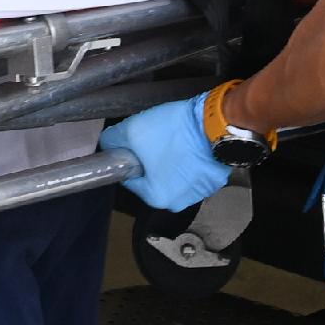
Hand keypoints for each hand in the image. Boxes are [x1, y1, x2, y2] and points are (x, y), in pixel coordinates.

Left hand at [105, 96, 228, 212]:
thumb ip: (112, 141)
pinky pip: (192, 172)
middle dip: (150, 160)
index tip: (137, 145)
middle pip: (152, 179)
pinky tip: (188, 143)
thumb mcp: (132, 131)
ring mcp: (199, 193)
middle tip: (155, 139)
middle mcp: (178, 202)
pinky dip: (188, 160)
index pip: (130, 180)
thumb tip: (108, 144)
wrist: (216, 123)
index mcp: (156, 197)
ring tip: (174, 139)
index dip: (129, 159)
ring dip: (170, 161)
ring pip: (173, 176)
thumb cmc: (176, 132)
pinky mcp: (213, 181)